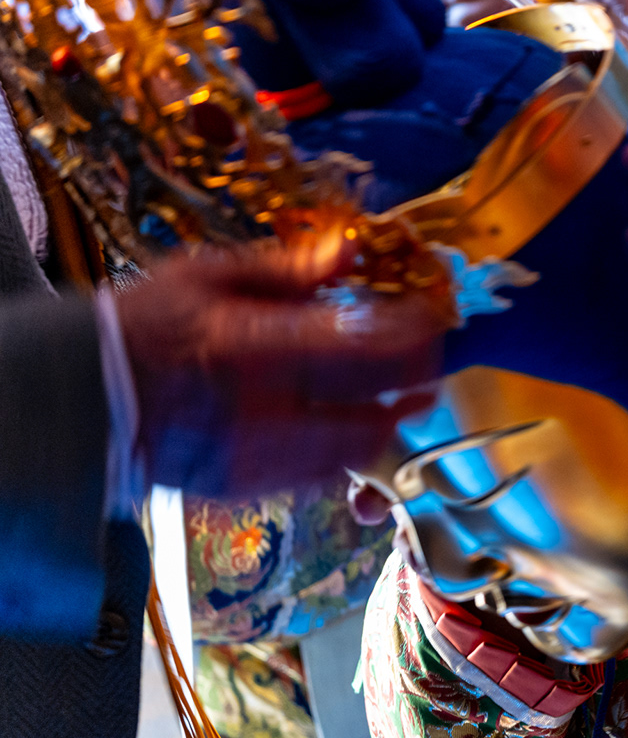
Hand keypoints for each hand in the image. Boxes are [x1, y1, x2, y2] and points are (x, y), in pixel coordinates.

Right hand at [119, 240, 444, 498]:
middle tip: (430, 356)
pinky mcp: (252, 487)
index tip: (436, 317)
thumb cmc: (145, 327)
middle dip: (420, 379)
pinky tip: (345, 420)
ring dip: (390, 416)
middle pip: (384, 406)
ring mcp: (262, 457)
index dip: (421, 334)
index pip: (373, 348)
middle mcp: (269, 409)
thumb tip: (352, 249)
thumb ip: (289, 269)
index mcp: (260, 347)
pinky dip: (349, 447)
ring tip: (395, 390)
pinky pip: (327, 473)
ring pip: (364, 448)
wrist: (82, 400)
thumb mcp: (209, 276)